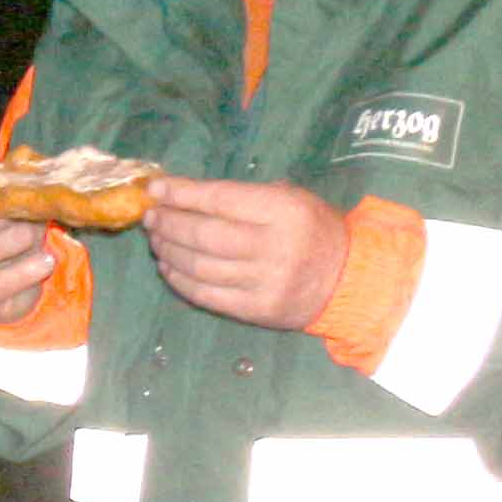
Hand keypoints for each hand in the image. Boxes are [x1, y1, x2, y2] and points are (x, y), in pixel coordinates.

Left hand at [147, 175, 350, 331]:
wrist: (350, 279)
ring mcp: (266, 282)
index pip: (220, 200)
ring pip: (200, 266)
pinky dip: (180, 280)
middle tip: (151, 217)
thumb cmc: (314, 230)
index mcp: (285, 211)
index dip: (182, 194)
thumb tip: (182, 194)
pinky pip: (206, 295)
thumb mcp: (292, 199)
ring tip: (157, 240)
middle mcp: (275, 247)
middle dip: (169, 224)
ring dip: (169, 251)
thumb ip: (243, 196)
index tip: (155, 190)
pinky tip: (169, 267)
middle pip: (204, 235)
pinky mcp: (258, 310)